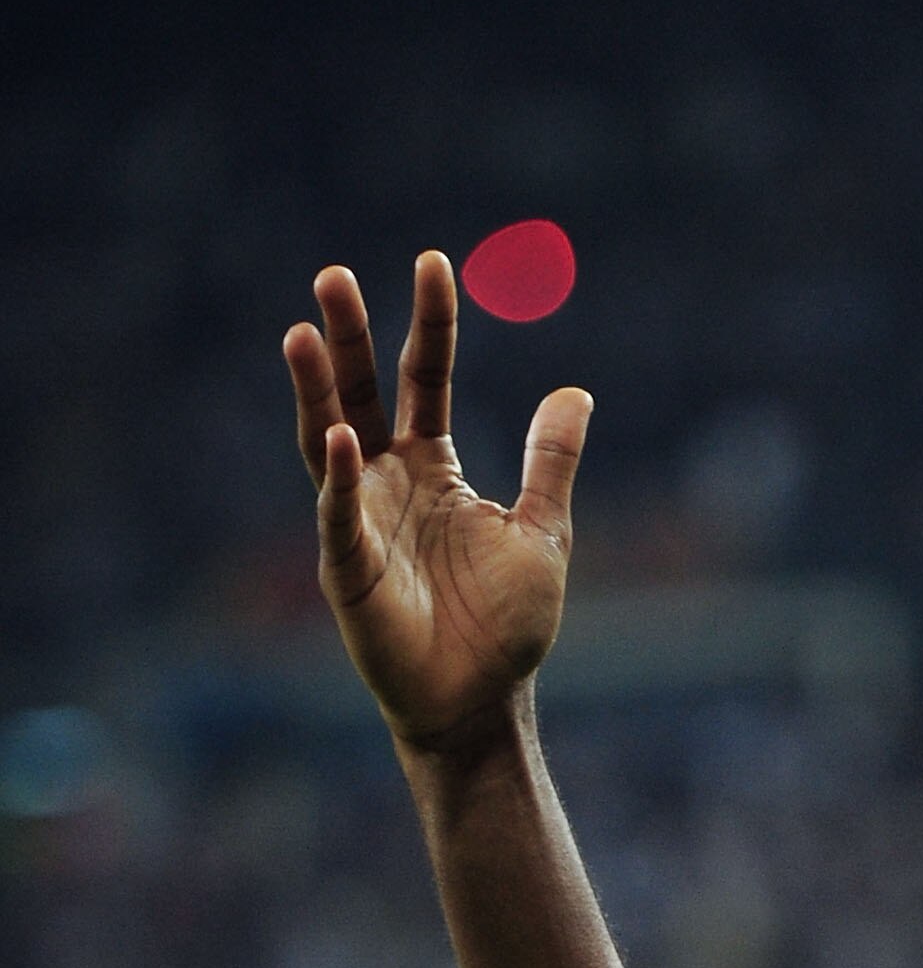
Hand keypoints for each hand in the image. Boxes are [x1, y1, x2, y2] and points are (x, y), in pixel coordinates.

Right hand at [283, 252, 588, 755]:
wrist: (482, 704)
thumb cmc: (504, 627)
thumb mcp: (543, 533)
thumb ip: (551, 462)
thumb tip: (576, 391)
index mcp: (432, 466)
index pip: (426, 378)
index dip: (430, 324)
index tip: (434, 263)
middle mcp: (387, 482)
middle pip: (361, 393)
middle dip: (347, 337)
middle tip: (333, 275)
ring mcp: (361, 522)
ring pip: (328, 441)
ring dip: (315, 391)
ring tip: (301, 333)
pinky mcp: (349, 571)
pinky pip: (339, 519)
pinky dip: (339, 483)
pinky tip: (342, 442)